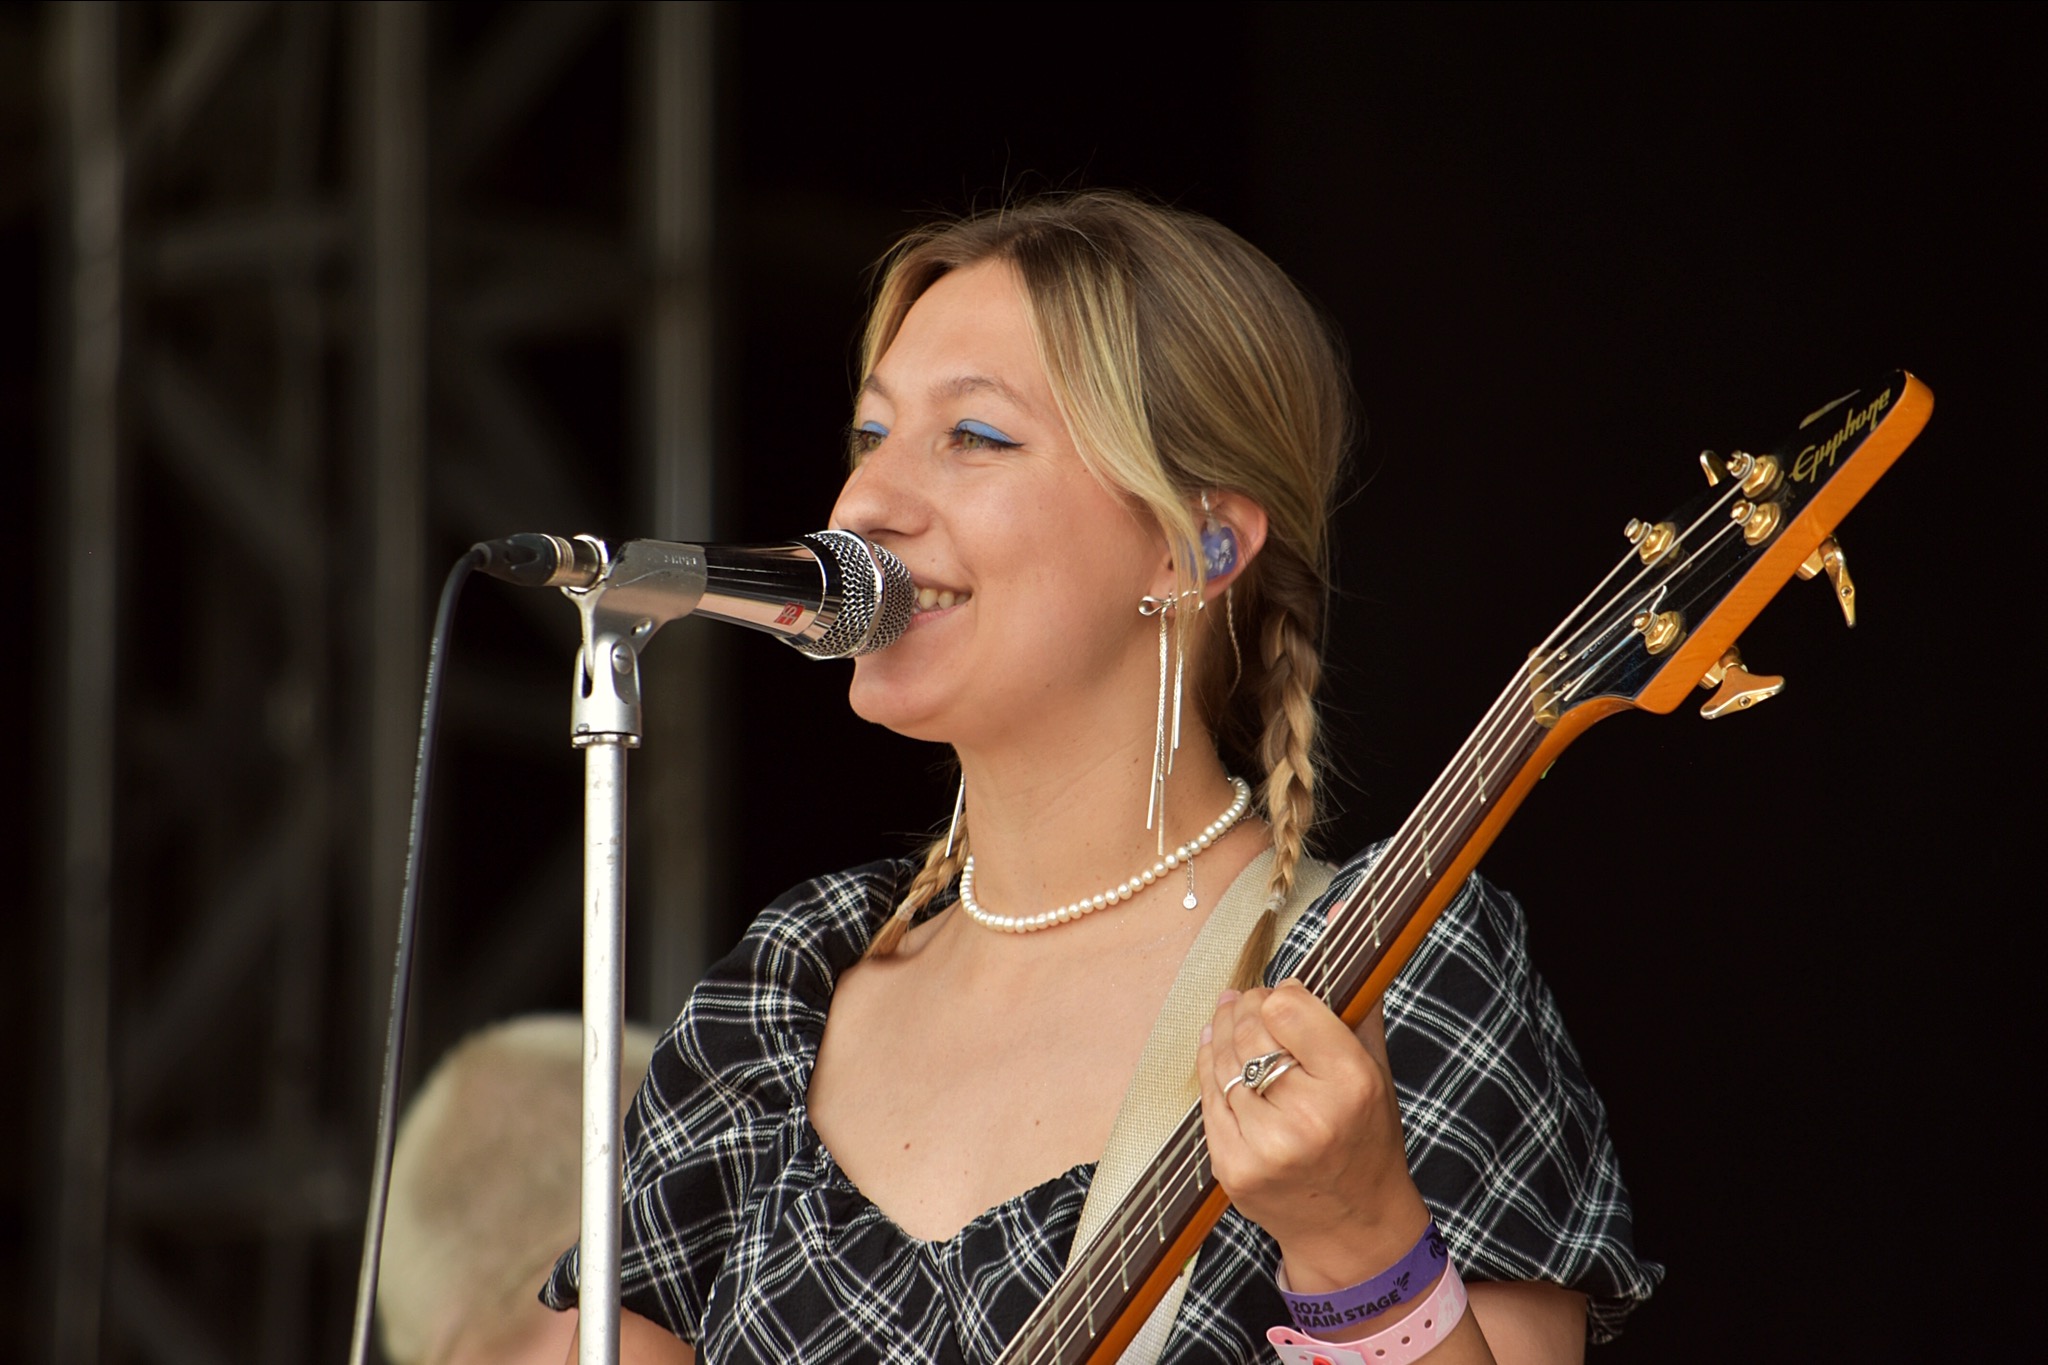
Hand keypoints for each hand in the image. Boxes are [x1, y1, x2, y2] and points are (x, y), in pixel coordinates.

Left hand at [1196, 980, 1431, 1292]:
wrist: (1354, 1226)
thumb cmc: (1366, 1134)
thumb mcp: (1375, 1065)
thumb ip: (1353, 991)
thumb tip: (1334, 912)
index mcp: (1351, 1084)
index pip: (1287, 1006)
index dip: (1280, 995)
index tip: (1284, 998)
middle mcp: (1309, 1117)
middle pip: (1250, 1031)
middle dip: (1246, 1008)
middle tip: (1249, 1002)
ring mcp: (1266, 1147)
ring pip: (1223, 1062)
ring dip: (1222, 1033)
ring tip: (1229, 1019)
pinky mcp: (1233, 1168)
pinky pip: (1206, 1098)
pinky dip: (1209, 1070)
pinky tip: (1218, 1055)